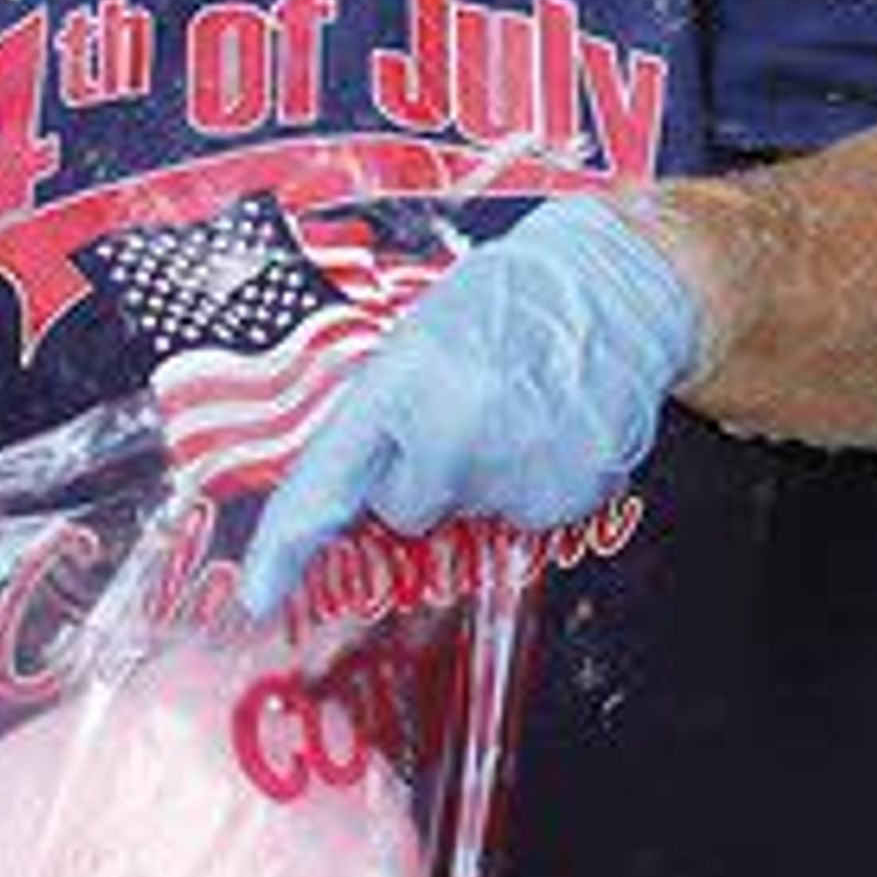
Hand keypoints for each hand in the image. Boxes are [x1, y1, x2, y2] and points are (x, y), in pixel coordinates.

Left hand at [242, 195, 698, 614]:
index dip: (287, 542)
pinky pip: (528, 514)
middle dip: (424, 469)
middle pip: (406, 507)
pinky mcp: (569, 495)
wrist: (618, 284)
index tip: (258, 593)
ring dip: (486, 471)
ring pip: (471, 510)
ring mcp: (516, 467)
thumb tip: (354, 484)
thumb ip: (382, 410)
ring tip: (520, 406)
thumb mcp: (423, 333)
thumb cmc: (513, 299)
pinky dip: (537, 480)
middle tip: (465, 407)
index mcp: (406, 376)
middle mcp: (456, 427)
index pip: (330, 475)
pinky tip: (553, 425)